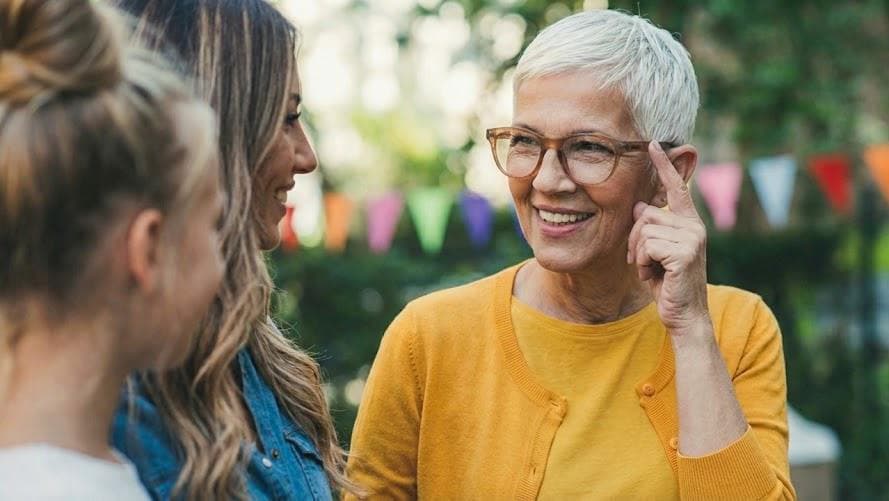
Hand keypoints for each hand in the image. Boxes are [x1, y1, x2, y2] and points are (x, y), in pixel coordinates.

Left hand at [627, 141, 709, 332]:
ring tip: (652, 270)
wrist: (684, 315)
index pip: (675, 189)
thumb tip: (640, 205)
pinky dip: (642, 263)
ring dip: (638, 255)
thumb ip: (651, 229)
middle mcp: (694, 227)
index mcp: (689, 224)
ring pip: (644, 231)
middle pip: (646, 215)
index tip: (653, 144)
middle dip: (635, 240)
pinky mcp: (685, 252)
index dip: (664, 166)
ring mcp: (692, 238)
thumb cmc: (667, 284)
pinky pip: (647, 246)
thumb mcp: (655, 253)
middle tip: (643, 262)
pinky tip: (654, 276)